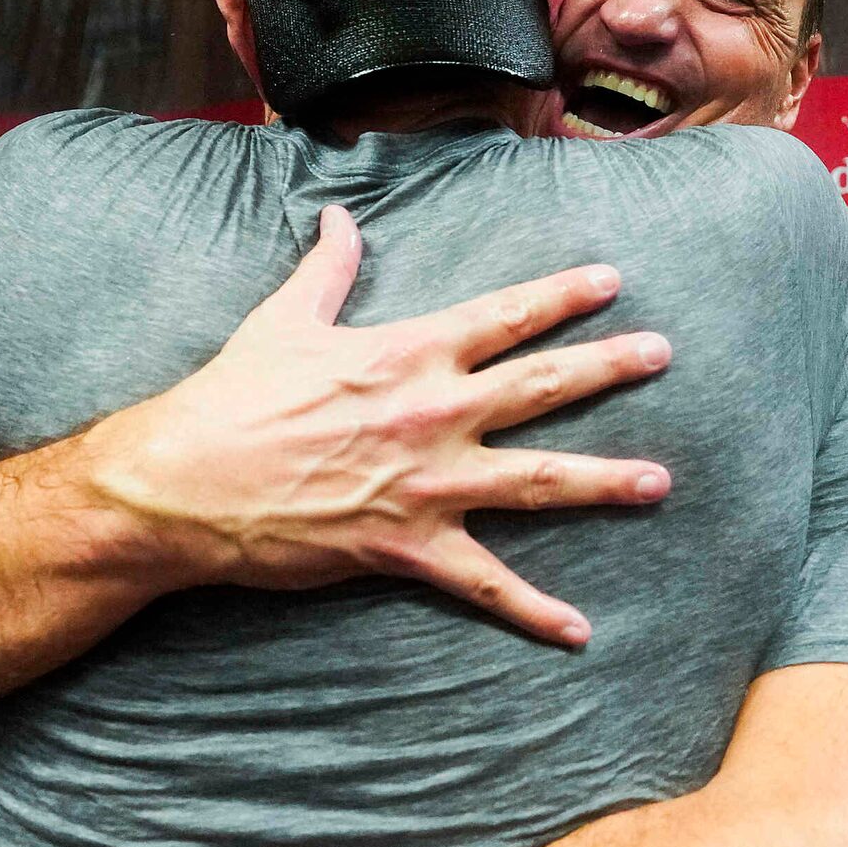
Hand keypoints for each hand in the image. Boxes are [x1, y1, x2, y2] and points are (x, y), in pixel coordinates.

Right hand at [80, 204, 672, 645]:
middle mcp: (432, 412)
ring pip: (537, 479)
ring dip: (604, 481)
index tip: (615, 281)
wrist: (181, 484)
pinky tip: (580, 630)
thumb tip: (340, 215)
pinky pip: (487, 583)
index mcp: (406, 351)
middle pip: (542, 384)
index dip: (563, 295)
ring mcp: (427, 482)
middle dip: (609, 367)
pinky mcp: (408, 546)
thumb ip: (328, 267)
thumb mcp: (282, 319)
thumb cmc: (228, 399)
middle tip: (665, 353)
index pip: (505, 315)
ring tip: (661, 480)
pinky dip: (535, 610)